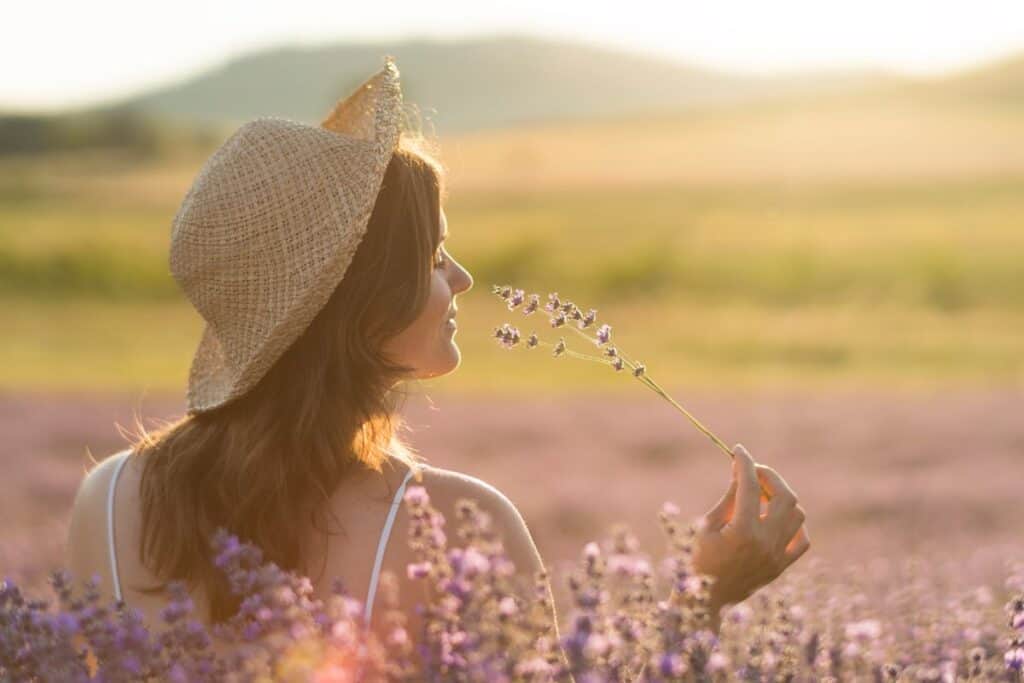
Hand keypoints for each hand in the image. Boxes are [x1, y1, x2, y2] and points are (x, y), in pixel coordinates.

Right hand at [692, 444, 809, 613]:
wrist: (707, 599)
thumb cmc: (699, 558)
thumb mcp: (708, 524)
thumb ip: (729, 498)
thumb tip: (742, 472)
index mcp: (742, 531)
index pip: (750, 486)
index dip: (744, 463)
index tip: (738, 451)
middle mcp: (765, 542)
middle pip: (784, 496)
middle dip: (770, 476)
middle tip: (754, 470)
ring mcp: (777, 556)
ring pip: (797, 515)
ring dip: (781, 498)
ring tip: (761, 495)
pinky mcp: (782, 567)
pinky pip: (802, 540)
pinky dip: (793, 524)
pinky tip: (775, 519)